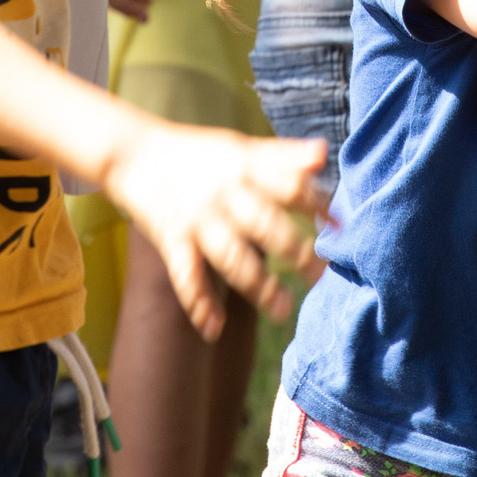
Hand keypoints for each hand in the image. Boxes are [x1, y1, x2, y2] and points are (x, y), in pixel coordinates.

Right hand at [102, 122, 326, 338]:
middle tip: (321, 276)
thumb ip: (282, 155)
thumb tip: (324, 154)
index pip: (287, 185)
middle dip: (294, 250)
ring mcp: (196, 218)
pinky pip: (185, 275)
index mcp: (244, 167)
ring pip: (230, 255)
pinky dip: (198, 303)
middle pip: (264, 223)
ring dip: (256, 284)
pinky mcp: (171, 239)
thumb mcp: (240, 148)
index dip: (317, 204)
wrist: (133, 151)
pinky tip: (215, 329)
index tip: (342, 225)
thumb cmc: (199, 152)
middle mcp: (223, 193)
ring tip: (282, 310)